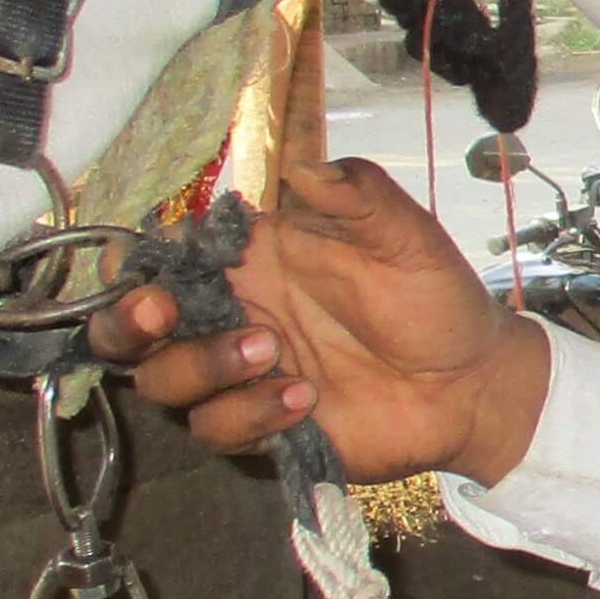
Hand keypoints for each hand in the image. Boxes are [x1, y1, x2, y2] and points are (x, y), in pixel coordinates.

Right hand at [90, 158, 549, 486]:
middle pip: (134, 329)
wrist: (473, 382)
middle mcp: (231, 315)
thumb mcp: (401, 231)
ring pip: (166, 382)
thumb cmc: (431, 294)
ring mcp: (241, 378)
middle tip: (159, 315)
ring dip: (203, 365)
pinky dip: (248, 414)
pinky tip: (302, 398)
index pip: (164, 257)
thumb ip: (355, 192)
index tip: (146, 268)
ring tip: (270, 349)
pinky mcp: (262, 432)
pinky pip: (219, 430)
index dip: (136, 264)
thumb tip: (302, 166)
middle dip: (126, 323)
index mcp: (250, 259)